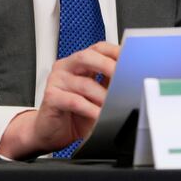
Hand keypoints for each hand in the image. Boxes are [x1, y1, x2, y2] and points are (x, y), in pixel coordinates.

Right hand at [0, 41, 119, 158]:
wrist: (49, 132)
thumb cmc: (74, 114)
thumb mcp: (97, 97)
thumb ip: (109, 85)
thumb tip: (130, 81)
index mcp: (79, 63)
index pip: (98, 49)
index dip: (115, 51)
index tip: (130, 59)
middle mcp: (66, 68)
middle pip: (86, 57)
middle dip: (107, 65)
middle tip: (123, 77)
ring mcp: (56, 80)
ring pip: (83, 83)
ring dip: (102, 96)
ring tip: (115, 106)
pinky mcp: (51, 97)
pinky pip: (74, 101)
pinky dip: (90, 109)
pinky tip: (99, 116)